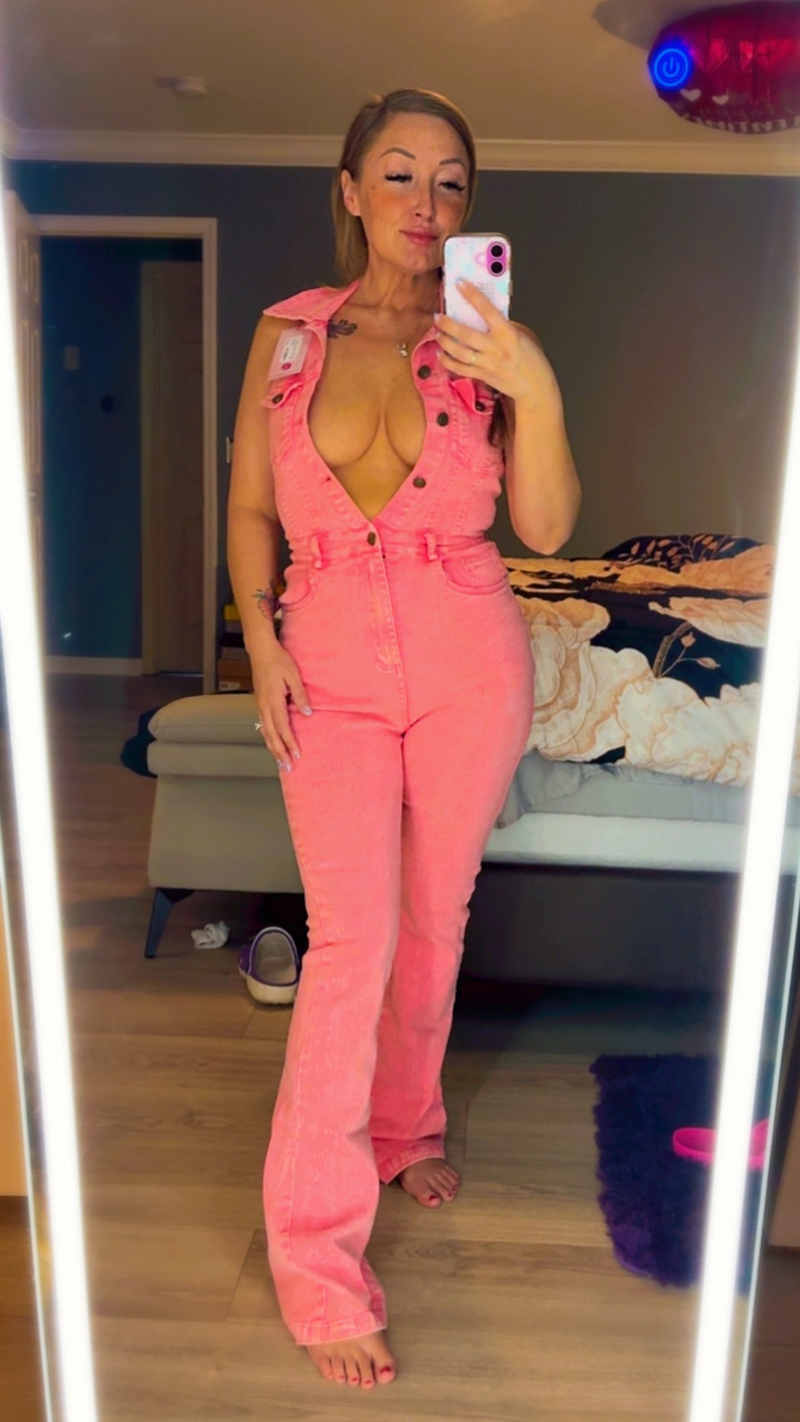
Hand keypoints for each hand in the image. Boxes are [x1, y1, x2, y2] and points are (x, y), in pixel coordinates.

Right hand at [252, 644, 311, 768]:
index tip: (297, 754)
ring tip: (280, 761)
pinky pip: (264, 726)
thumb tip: (307, 713)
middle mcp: (264, 706)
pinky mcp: (260, 704)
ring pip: (265, 732)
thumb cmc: (278, 661)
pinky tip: (273, 744)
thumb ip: (300, 695)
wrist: (261, 651)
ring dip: (273, 748)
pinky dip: (268, 738)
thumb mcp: (294, 676)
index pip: (282, 727)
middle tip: (288, 767)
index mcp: (273, 700)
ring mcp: (260, 706)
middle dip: (280, 752)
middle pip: (271, 735)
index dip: (290, 742)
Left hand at [434, 277, 557, 410]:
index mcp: (508, 334)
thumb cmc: (531, 358)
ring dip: (445, 342)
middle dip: (448, 324)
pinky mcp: (483, 376)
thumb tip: (484, 314)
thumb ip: (503, 325)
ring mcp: (488, 364)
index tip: (460, 284)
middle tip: (438, 316)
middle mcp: (496, 348)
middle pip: (465, 334)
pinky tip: (440, 354)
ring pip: (459, 352)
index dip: (472, 295)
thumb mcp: (521, 335)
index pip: (487, 310)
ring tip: (437, 333)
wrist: (535, 386)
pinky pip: (460, 369)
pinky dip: (448, 361)